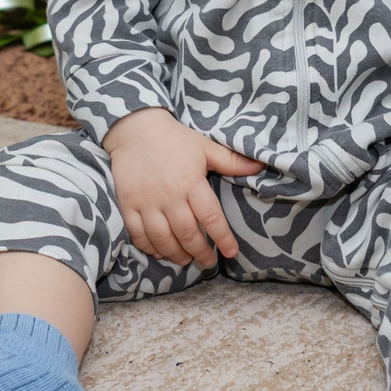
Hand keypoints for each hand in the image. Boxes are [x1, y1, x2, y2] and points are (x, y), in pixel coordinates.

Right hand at [100, 107, 265, 267]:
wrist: (135, 129)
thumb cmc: (175, 139)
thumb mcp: (205, 147)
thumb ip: (231, 161)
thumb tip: (261, 165)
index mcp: (191, 182)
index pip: (211, 217)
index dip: (223, 238)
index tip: (231, 252)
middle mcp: (170, 196)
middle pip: (187, 233)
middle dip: (200, 252)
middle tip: (209, 261)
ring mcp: (147, 202)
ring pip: (162, 238)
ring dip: (176, 254)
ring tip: (186, 260)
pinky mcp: (129, 204)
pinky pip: (137, 234)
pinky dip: (148, 247)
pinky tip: (158, 252)